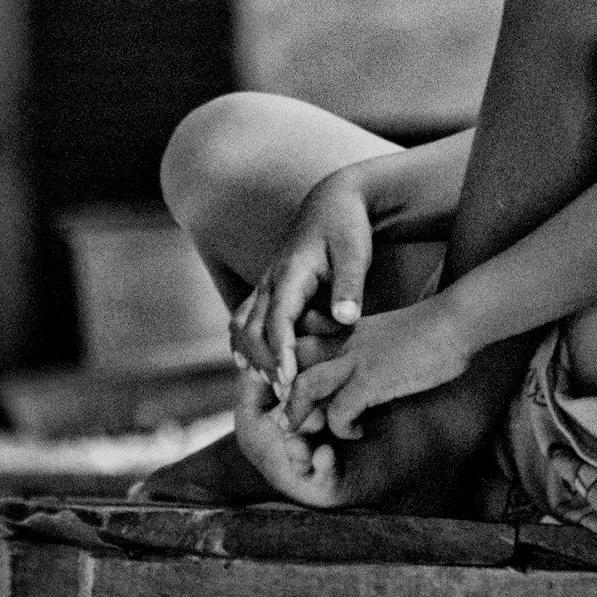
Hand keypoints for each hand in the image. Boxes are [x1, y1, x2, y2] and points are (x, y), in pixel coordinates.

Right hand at [230, 168, 372, 396]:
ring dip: (251, 357)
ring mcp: (264, 285)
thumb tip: (344, 318)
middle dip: (263, 363)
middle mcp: (269, 281)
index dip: (280, 352)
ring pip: (240, 326)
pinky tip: (257, 369)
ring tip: (273, 386)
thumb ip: (349, 287)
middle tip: (286, 394)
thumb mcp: (356, 252)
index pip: (276, 320)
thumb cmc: (347, 228)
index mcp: (289, 272)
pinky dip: (245, 347)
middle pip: (250, 329)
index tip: (289, 380)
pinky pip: (243, 321)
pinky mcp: (266, 290)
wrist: (332, 202)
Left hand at [284, 296, 471, 440]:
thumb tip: (368, 365)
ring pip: (303, 386)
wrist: (456, 320)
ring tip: (310, 430)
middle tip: (291, 418)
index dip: (288, 367)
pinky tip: (358, 432)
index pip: (298, 341)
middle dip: (284, 393)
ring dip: (300, 413)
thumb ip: (368, 344)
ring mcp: (355, 360)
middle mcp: (343, 342)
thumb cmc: (433, 329)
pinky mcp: (372, 380)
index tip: (290, 390)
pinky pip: (339, 412)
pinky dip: (343, 429)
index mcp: (346, 330)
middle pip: (291, 362)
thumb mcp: (389, 331)